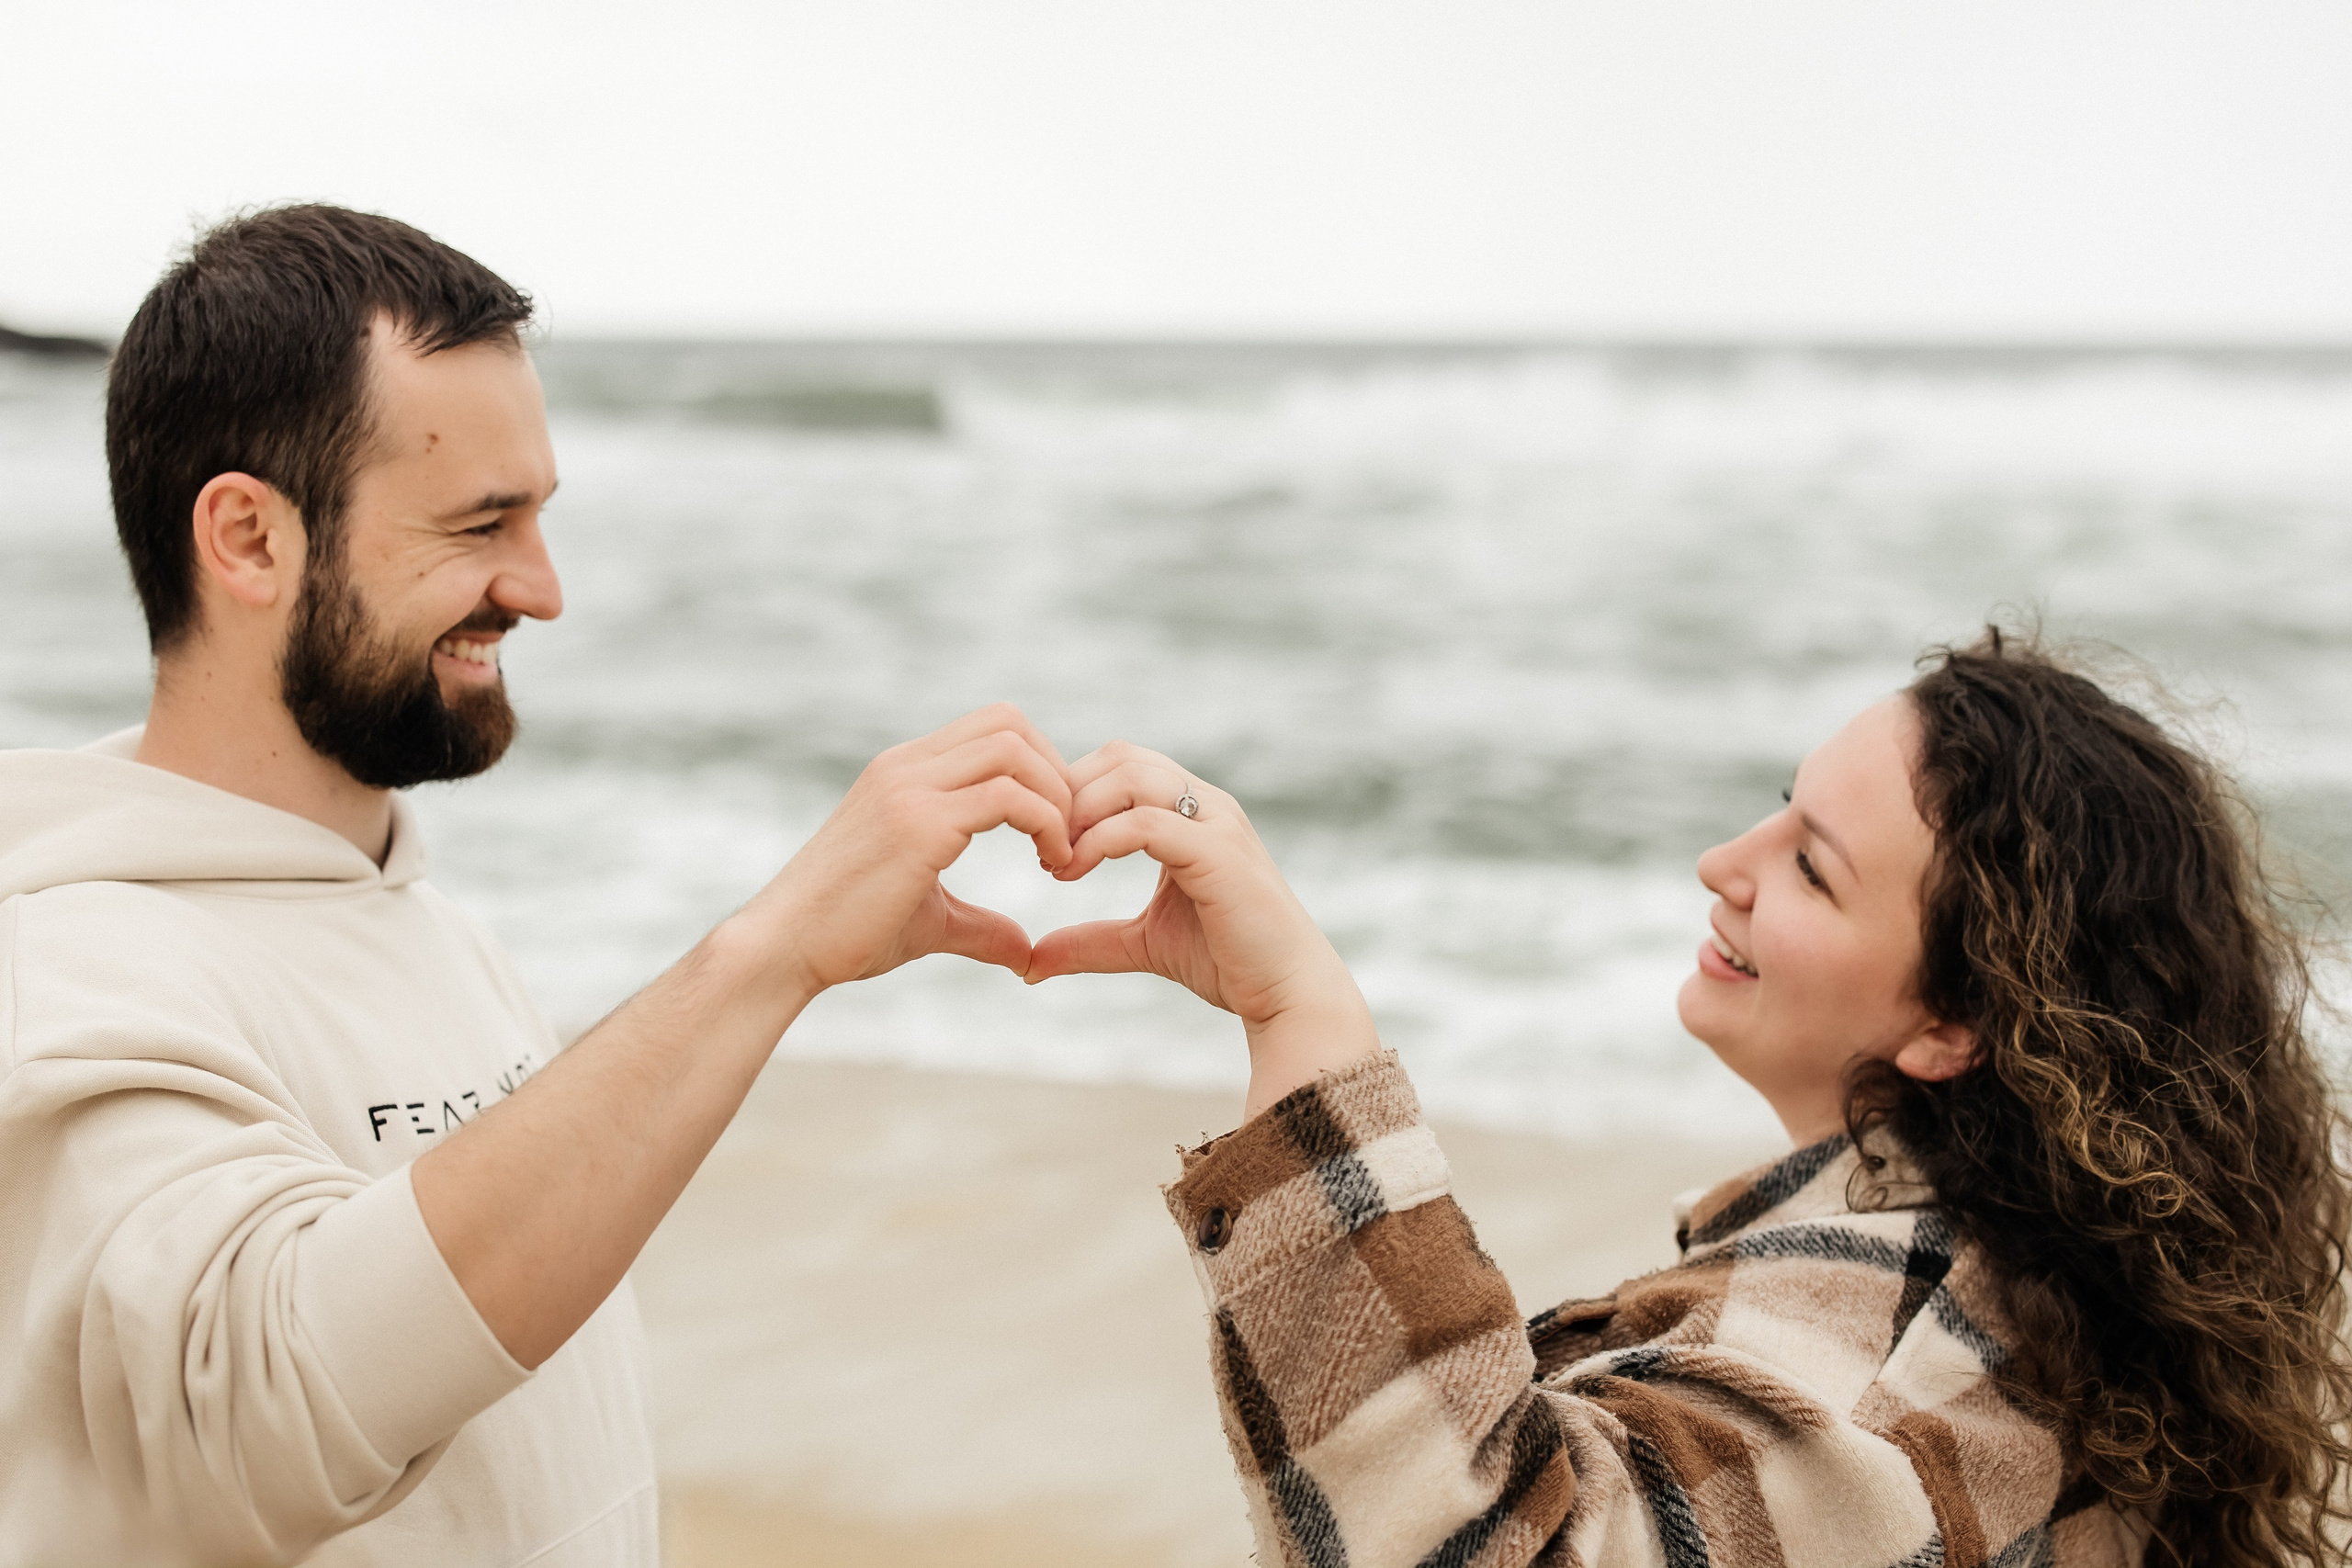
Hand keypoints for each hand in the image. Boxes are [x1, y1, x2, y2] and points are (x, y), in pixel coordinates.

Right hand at [742, 704, 1076, 998]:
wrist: (782, 949)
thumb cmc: (846, 935)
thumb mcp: (928, 919)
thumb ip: (980, 925)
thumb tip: (1025, 952)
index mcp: (904, 773)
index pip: (992, 726)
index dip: (1040, 764)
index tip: (1054, 824)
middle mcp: (906, 768)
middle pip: (1010, 722)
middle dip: (1057, 772)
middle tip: (1070, 834)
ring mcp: (910, 790)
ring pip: (1013, 749)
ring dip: (1057, 797)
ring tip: (1062, 853)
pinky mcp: (918, 825)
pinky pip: (1008, 797)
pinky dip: (1047, 824)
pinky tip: (1051, 864)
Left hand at [1025, 741, 1379, 1115]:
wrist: (1287, 994)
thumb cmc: (1228, 963)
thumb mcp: (1143, 944)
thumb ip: (1091, 942)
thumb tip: (1030, 963)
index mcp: (1193, 813)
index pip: (1121, 764)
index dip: (1073, 792)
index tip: (1045, 844)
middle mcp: (1208, 805)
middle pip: (1121, 757)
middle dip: (1069, 795)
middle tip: (1042, 847)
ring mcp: (1217, 824)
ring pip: (1131, 777)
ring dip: (1080, 812)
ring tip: (1058, 861)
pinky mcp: (1219, 854)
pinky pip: (1146, 823)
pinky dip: (1100, 842)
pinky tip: (1074, 872)